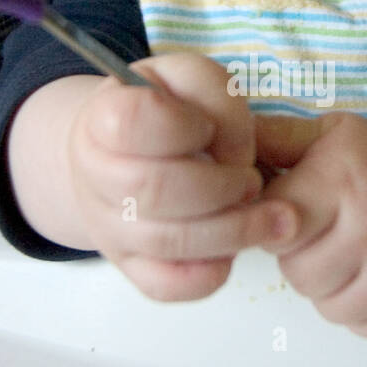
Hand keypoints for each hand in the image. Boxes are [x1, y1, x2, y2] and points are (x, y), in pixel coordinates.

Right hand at [66, 53, 299, 300]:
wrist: (121, 152)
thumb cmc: (168, 112)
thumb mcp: (192, 80)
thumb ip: (219, 99)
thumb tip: (237, 161)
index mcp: (104, 117)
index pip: (134, 121)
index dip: (185, 126)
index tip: (207, 129)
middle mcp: (94, 175)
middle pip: (155, 189)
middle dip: (221, 187)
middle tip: (252, 182)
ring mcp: (108, 226)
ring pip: (167, 243)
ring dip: (233, 230)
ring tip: (271, 217)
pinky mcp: (130, 266)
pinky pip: (166, 286)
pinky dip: (209, 274)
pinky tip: (234, 250)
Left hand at [254, 112, 366, 337]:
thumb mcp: (330, 134)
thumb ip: (274, 139)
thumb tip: (220, 146)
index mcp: (345, 180)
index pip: (273, 225)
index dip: (274, 220)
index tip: (294, 207)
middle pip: (295, 271)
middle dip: (299, 254)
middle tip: (326, 230)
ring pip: (322, 303)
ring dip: (325, 284)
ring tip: (348, 250)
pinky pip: (354, 325)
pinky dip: (355, 305)